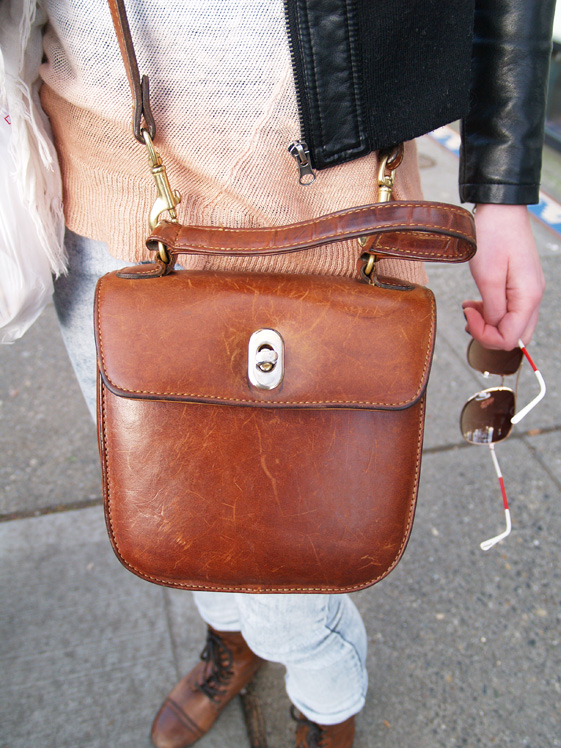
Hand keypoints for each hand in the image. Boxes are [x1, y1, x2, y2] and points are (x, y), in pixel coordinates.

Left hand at [462, 204, 544, 349]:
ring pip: (513, 324)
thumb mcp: (487, 277)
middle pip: (516, 335)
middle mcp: (534, 297)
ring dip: (489, 323)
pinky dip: (492, 311)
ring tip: (470, 309)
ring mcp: (529, 290)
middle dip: (489, 334)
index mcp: (528, 297)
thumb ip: (493, 309)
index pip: (510, 338)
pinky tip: (476, 302)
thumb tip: (494, 329)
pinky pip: (510, 310)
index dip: (485, 335)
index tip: (468, 315)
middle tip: (470, 318)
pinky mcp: (521, 284)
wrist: (501, 209)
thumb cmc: (493, 238)